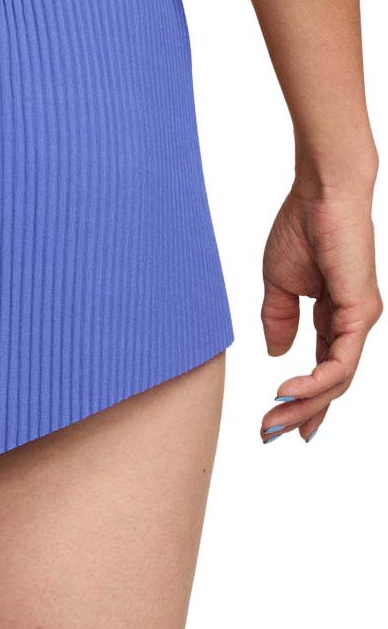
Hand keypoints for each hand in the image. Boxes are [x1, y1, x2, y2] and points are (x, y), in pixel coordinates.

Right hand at [259, 179, 380, 442]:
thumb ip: (277, 319)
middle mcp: (351, 324)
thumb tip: (278, 354)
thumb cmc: (301, 227)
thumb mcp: (277, 284)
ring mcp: (358, 320)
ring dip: (305, 406)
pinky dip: (317, 381)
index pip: (323, 370)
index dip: (304, 401)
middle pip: (330, 384)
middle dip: (299, 414)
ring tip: (274, 422)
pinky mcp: (361, 312)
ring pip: (338, 380)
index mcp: (333, 317)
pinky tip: (290, 392)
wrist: (320, 193)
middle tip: (268, 435)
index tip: (280, 427)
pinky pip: (341, 361)